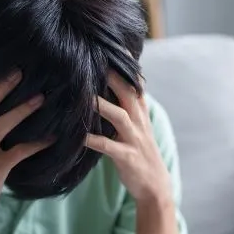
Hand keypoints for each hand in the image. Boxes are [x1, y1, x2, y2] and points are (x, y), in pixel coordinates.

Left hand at [85, 72, 172, 204]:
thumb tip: (111, 87)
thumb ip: (127, 107)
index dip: (127, 65)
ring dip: (101, 104)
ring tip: (82, 94)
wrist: (155, 187)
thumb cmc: (140, 154)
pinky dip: (92, 139)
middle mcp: (139, 123)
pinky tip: (77, 135)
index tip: (114, 46)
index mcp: (141, 113)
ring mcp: (134, 139)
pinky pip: (107, 146)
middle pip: (128, 92)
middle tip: (94, 59)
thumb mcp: (138, 127)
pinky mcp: (127, 157)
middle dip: (113, 75)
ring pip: (119, 116)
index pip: (136, 83)